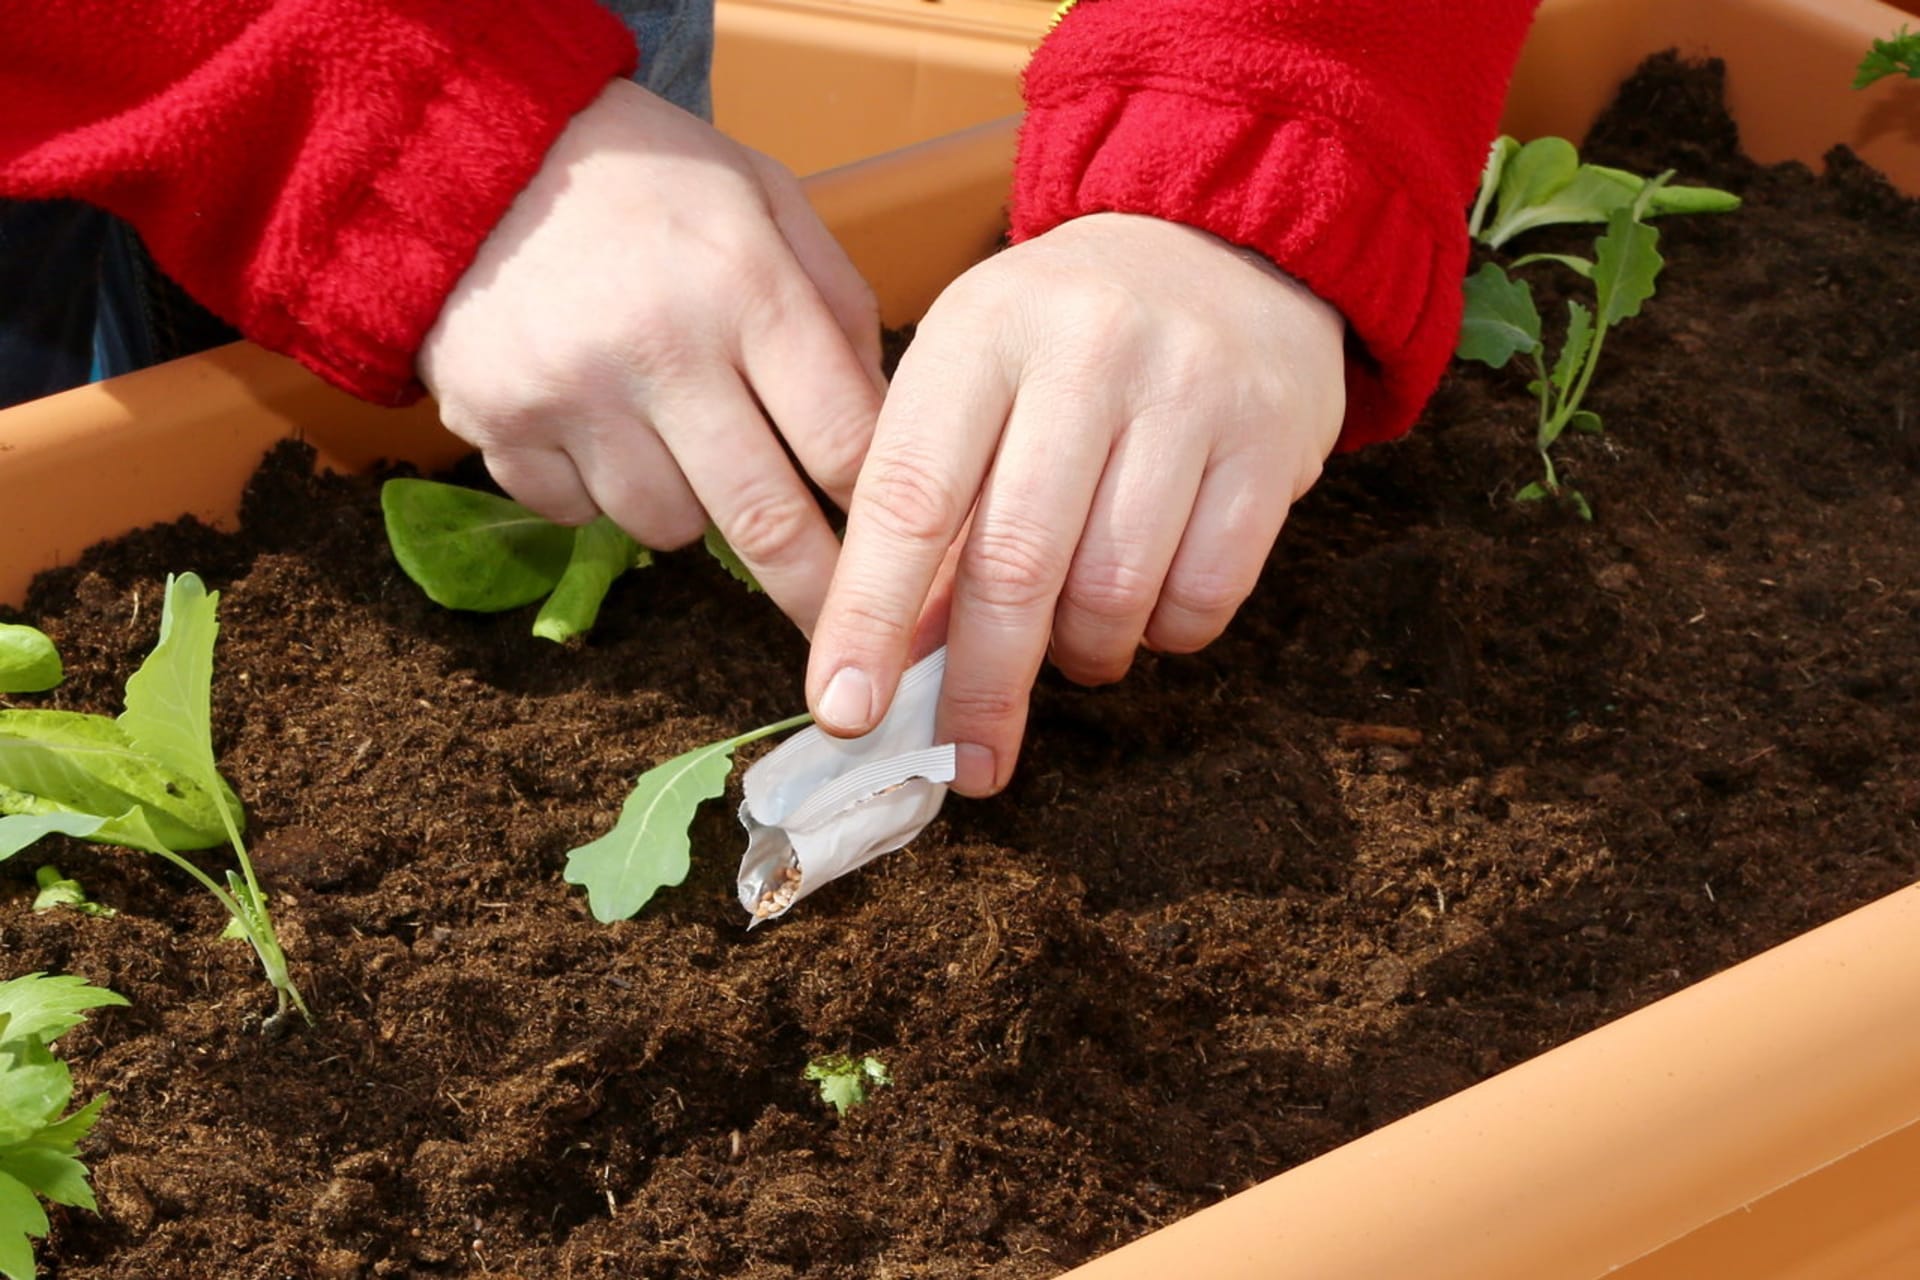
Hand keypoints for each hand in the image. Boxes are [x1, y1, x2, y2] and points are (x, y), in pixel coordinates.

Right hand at [418, 78, 883, 634]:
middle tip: (845, 636)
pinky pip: (579, 516)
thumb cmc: (646, 178)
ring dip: (692, 510)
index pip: (844, 441)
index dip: (883, 510)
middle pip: (764, 521)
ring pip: (668, 528)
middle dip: (817, 594)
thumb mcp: (764, 197)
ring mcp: (570, 394)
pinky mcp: (496, 424)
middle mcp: (659, 348)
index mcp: (744, 284)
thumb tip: (885, 426)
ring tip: (677, 434)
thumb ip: (835, 303)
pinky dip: (599, 493)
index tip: (905, 554)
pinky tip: (597, 422)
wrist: (468, 146)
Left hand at [806, 212, 1346, 795]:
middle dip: (980, 687)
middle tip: (965, 760)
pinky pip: (1206, 597)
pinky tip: (1145, 609)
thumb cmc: (1066, 336)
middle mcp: (1087, 351)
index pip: (911, 495)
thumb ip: (930, 501)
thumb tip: (895, 661)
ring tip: (1069, 646)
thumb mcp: (975, 375)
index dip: (871, 616)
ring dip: (1080, 656)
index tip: (846, 710)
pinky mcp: (1274, 442)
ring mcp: (1191, 394)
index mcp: (983, 330)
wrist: (1227, 243)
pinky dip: (1164, 635)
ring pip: (1114, 593)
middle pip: (1016, 564)